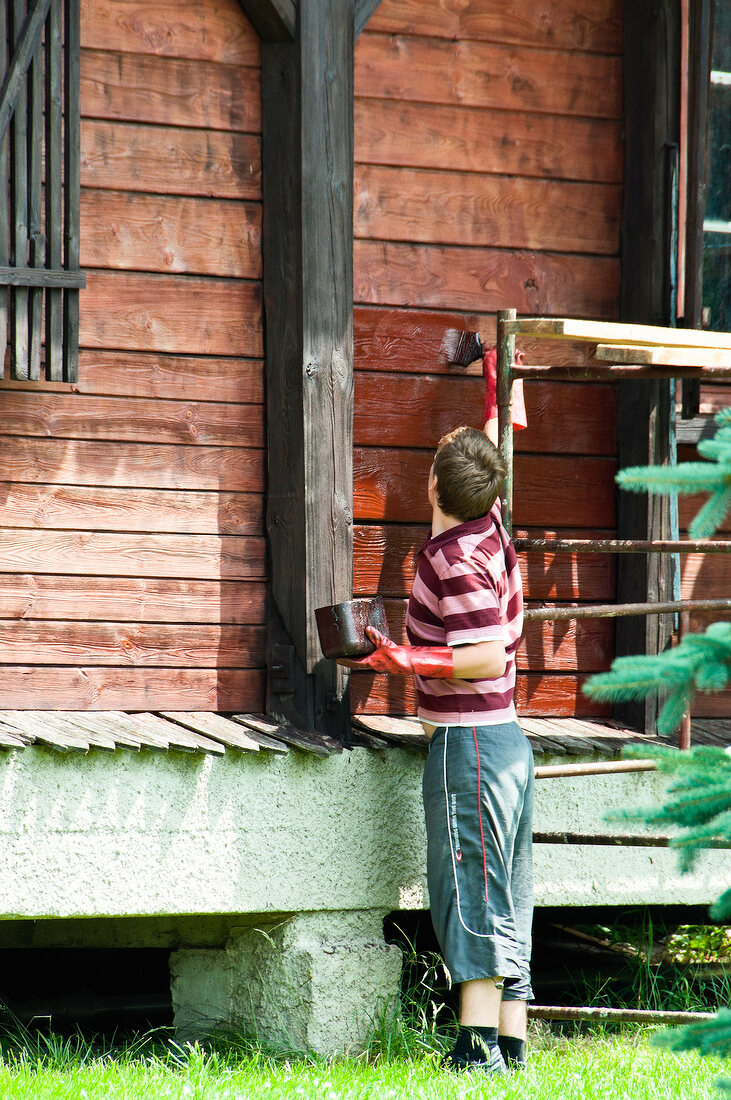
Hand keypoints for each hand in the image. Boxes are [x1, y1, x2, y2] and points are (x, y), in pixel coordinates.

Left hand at [337, 627, 453, 677]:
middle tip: (342, 653)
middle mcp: (374, 664)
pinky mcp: (386, 659)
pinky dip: (369, 652)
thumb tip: (367, 629)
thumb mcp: (386, 645)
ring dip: (359, 656)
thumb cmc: (399, 658)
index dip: (344, 661)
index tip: (335, 659)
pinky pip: (374, 656)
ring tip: (353, 649)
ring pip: (366, 659)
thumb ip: (376, 637)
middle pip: (358, 662)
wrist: (411, 663)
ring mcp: (380, 663)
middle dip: (350, 658)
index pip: (354, 663)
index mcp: (372, 663)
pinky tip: (371, 646)